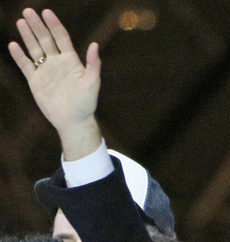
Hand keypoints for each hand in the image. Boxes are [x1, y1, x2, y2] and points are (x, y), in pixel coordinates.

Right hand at [8, 8, 102, 158]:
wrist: (74, 121)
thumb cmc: (86, 103)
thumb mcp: (92, 83)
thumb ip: (93, 64)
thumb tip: (95, 44)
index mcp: (71, 61)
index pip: (61, 38)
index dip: (54, 25)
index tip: (47, 12)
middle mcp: (57, 63)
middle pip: (45, 40)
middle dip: (37, 26)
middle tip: (28, 11)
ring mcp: (46, 71)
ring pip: (34, 49)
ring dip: (28, 36)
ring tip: (21, 21)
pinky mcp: (35, 81)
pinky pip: (25, 65)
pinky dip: (19, 56)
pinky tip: (13, 45)